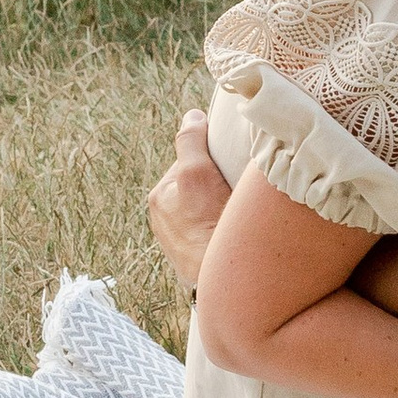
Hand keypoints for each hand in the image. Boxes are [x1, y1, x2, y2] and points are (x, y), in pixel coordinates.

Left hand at [147, 108, 230, 294]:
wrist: (225, 281)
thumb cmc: (208, 227)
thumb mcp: (195, 174)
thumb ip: (190, 141)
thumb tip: (191, 115)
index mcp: (160, 197)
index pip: (191, 162)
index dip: (214, 159)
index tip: (230, 165)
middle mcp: (164, 220)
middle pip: (199, 185)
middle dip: (217, 183)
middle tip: (236, 190)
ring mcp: (181, 242)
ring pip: (208, 209)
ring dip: (222, 206)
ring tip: (237, 213)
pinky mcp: (197, 261)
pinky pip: (214, 232)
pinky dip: (224, 227)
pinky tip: (234, 232)